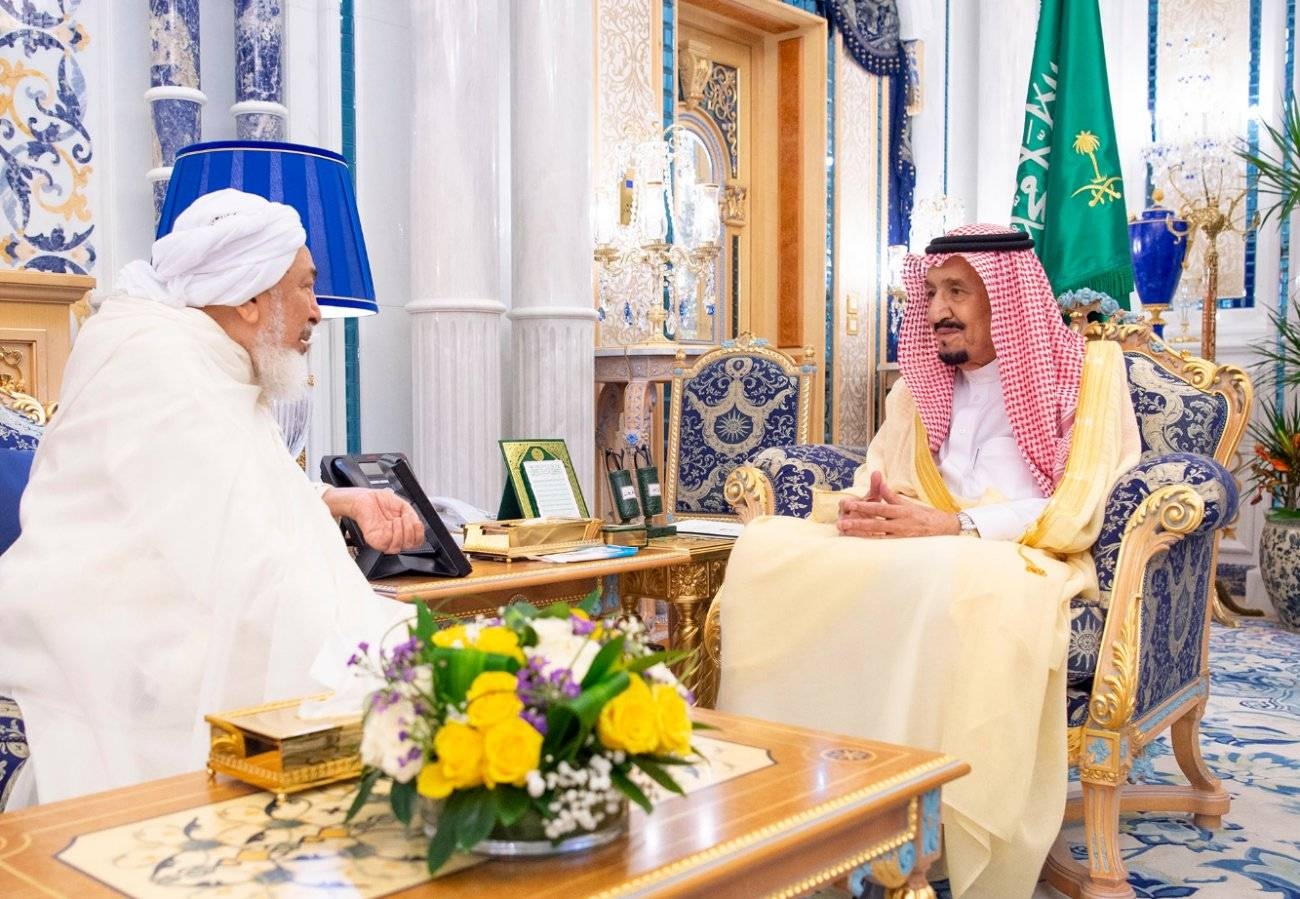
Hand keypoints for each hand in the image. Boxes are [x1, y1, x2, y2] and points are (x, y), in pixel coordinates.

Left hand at [322, 487, 425, 553]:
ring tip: (399, 519)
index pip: (416, 542)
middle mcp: (393, 538)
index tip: (418, 523)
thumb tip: (418, 524)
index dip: (420, 535)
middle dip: (412, 531)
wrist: (365, 498)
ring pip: (399, 547)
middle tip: (407, 518)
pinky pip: (389, 542)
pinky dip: (394, 532)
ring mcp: (384, 541)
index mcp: (401, 531)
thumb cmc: (380, 501)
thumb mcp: (403, 505)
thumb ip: (413, 515)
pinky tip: (391, 522)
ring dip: (403, 531)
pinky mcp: (375, 541)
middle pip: (410, 546)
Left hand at [836, 473, 959, 538]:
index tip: (849, 505)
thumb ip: (891, 496)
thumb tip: (880, 483)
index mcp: (901, 511)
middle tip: (841, 524)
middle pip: (875, 524)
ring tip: (846, 536)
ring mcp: (903, 537)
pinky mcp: (905, 547)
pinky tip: (861, 548)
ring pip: (878, 537)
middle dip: (857, 524)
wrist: (946, 528)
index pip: (879, 508)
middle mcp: (901, 524)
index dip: (863, 507)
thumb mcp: (908, 503)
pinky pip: (886, 548)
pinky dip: (873, 547)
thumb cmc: (926, 515)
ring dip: (861, 536)